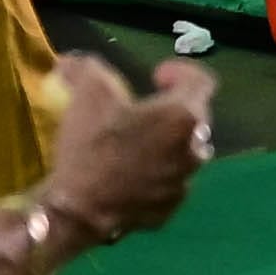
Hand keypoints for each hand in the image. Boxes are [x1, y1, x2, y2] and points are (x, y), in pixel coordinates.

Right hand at [44, 54, 216, 244]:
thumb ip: (87, 68)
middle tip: (145, 108)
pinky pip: (169, 185)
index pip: (202, 82)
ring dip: (169, 143)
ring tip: (140, 142)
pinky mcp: (166, 212)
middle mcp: (193, 150)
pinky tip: (131, 175)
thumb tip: (74, 62)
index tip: (156, 75)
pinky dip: (156, 175)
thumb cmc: (90, 146)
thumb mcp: (87, 93)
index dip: (181, 71)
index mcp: (183, 116)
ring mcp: (182, 185)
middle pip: (197, 118)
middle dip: (175, 108)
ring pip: (185, 154)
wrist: (75, 211)